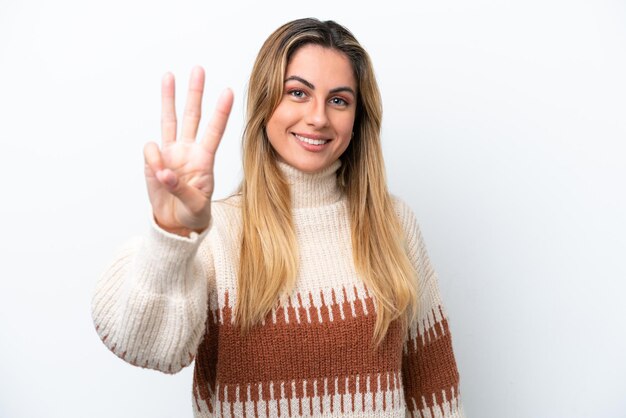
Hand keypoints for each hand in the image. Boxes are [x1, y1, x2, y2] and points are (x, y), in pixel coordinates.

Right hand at [143, 66, 233, 235]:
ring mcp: (171, 153)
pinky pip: (150, 151)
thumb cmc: (193, 213)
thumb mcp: (195, 206)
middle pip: (192, 116)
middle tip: (199, 69)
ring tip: (169, 75)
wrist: (175, 223)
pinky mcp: (154, 161)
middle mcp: (189, 150)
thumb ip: (180, 189)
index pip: (215, 131)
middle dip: (195, 93)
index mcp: (205, 160)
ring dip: (169, 98)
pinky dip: (153, 161)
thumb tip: (164, 172)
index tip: (228, 92)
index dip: (220, 112)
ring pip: (170, 120)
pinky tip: (158, 176)